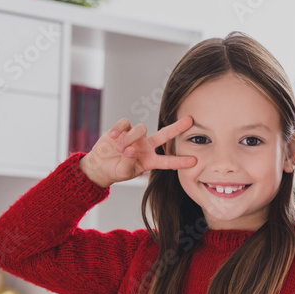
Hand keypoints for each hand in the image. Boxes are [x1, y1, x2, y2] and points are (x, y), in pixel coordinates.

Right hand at [79, 116, 196, 187]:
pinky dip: (119, 129)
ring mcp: (135, 137)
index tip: (194, 161)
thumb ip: (128, 163)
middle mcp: (146, 146)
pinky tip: (113, 137)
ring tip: (119, 149)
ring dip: (130, 138)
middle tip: (190, 120)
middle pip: (164, 135)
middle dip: (177, 127)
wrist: (99, 165)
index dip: (180, 161)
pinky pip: (125, 123)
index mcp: (149, 160)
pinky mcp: (123, 129)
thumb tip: (131, 149)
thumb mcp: (123, 172)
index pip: (167, 161)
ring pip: (141, 128)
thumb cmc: (115, 171)